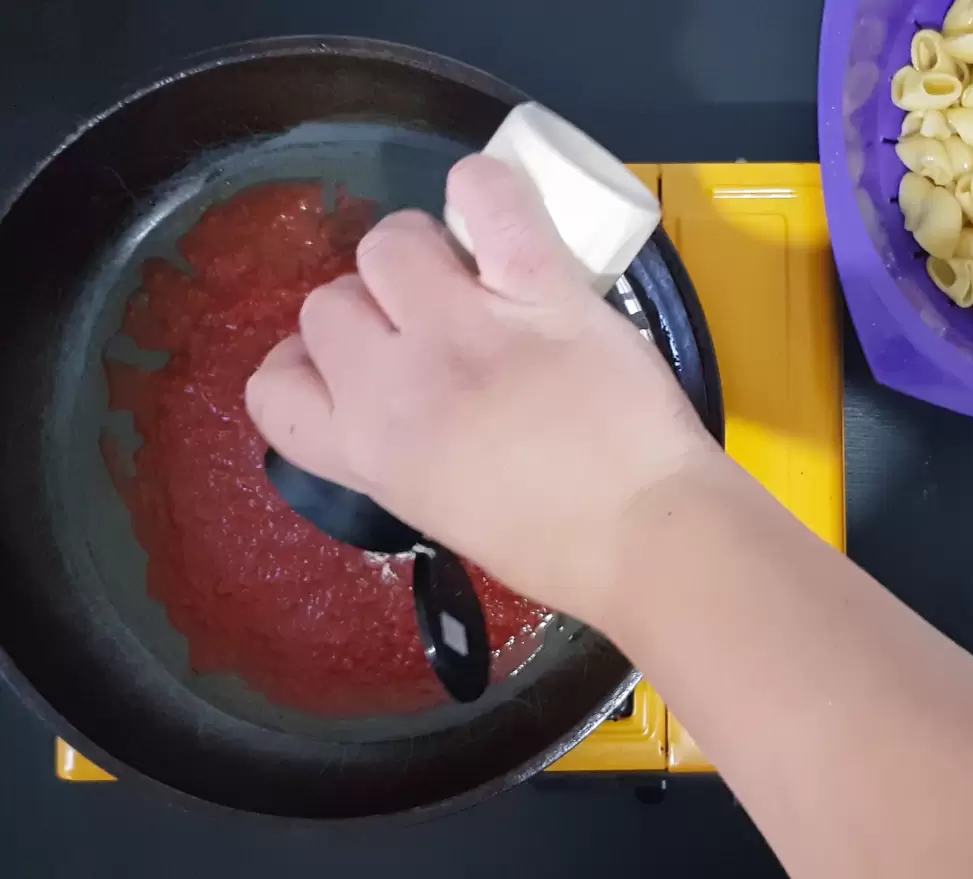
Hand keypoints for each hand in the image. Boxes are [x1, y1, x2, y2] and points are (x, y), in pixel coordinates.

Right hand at [246, 155, 722, 621]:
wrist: (650, 535)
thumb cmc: (559, 549)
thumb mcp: (442, 513)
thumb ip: (405, 453)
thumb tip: (409, 405)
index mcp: (365, 452)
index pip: (274, 385)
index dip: (311, 365)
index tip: (360, 366)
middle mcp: (395, 384)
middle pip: (328, 302)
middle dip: (374, 308)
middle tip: (434, 325)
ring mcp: (465, 328)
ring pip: (389, 242)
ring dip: (421, 252)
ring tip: (471, 277)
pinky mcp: (540, 288)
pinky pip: (488, 197)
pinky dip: (486, 188)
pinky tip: (499, 212)